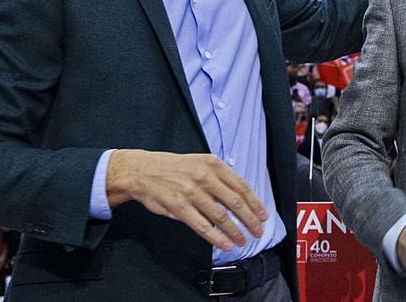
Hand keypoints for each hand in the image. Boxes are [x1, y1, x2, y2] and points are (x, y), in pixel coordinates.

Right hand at [106, 150, 268, 250]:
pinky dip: (216, 237)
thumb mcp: (199, 162)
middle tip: (257, 231)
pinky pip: (202, 226)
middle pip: (235, 202)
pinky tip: (225, 244)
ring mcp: (191, 193)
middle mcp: (204, 177)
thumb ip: (219, 177)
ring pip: (221, 216)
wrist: (142, 170)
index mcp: (213, 164)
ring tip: (242, 240)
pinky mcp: (179, 207)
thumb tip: (239, 197)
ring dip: (235, 231)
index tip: (263, 216)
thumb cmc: (173, 168)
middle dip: (250, 220)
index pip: (241, 186)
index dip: (255, 204)